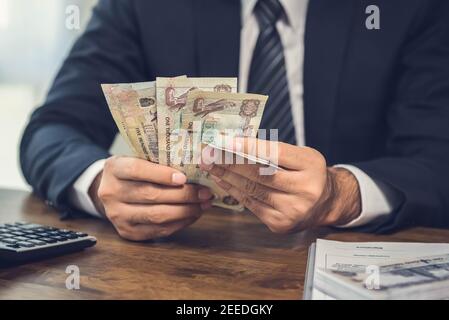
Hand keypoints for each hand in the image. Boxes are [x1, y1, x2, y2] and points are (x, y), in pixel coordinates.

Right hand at [89, 156, 212, 240]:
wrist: (112, 192)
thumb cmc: (134, 172)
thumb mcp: (139, 158)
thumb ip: (159, 161)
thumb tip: (195, 168)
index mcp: (114, 169)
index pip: (137, 170)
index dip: (162, 174)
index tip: (184, 178)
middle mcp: (111, 193)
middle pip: (151, 195)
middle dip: (183, 195)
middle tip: (205, 193)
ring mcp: (117, 215)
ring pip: (156, 215)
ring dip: (185, 211)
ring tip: (203, 204)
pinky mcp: (127, 232)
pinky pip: (158, 230)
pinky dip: (180, 223)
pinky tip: (192, 215)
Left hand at [200, 138, 361, 232]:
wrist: (325, 203)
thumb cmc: (309, 174)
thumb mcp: (301, 156)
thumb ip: (275, 150)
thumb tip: (237, 144)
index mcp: (311, 166)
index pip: (276, 153)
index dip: (250, 146)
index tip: (228, 141)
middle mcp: (305, 190)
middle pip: (260, 175)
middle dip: (231, 162)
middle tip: (210, 154)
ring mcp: (292, 211)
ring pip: (252, 191)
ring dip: (227, 177)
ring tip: (211, 166)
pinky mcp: (280, 224)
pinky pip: (251, 205)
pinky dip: (234, 192)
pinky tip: (223, 181)